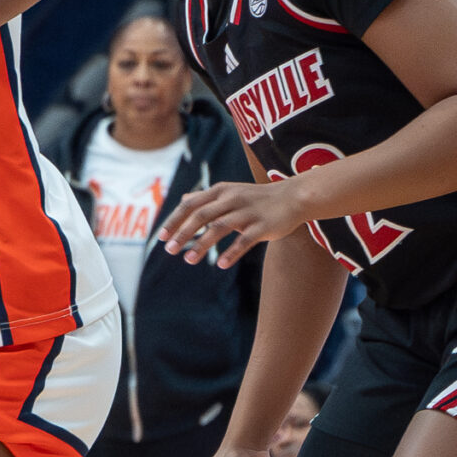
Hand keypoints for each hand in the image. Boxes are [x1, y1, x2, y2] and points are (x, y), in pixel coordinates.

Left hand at [160, 178, 306, 264]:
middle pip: (201, 215)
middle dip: (183, 233)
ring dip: (202, 244)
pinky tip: (220, 264)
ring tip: (188, 260)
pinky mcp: (264, 225)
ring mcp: (248, 212)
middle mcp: (232, 199)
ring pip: (220, 227)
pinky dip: (231, 252)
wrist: (294, 197)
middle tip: (169, 250)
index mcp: (221, 191)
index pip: (190, 205)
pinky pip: (245, 240)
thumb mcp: (230, 193)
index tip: (161, 237)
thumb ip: (206, 198)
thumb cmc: (257, 199)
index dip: (174, 221)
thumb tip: (183, 200)